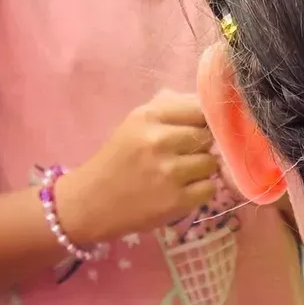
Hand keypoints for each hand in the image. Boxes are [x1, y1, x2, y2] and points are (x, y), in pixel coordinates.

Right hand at [57, 90, 221, 246]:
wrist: (92, 202)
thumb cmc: (117, 161)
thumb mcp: (134, 124)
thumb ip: (167, 108)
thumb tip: (205, 102)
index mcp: (148, 116)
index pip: (198, 109)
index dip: (202, 121)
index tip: (196, 130)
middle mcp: (159, 141)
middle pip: (206, 136)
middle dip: (201, 146)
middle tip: (185, 156)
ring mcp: (169, 172)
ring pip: (210, 162)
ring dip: (202, 170)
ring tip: (182, 175)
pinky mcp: (176, 200)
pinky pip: (208, 188)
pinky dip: (200, 191)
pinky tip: (182, 191)